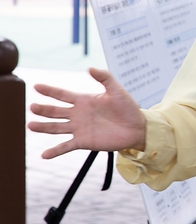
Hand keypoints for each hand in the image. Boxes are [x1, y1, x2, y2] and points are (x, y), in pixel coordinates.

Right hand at [28, 68, 145, 158]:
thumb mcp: (116, 90)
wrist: (136, 128)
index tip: (36, 86)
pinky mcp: (83, 141)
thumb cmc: (128, 108)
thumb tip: (90, 67)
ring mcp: (79, 128)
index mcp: (84, 100)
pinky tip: (44, 155)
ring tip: (31, 125)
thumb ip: (104, 78)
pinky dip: (55, 151)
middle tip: (33, 106)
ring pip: (56, 128)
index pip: (62, 94)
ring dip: (43, 127)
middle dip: (44, 109)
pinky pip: (66, 146)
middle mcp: (77, 114)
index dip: (49, 90)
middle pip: (55, 111)